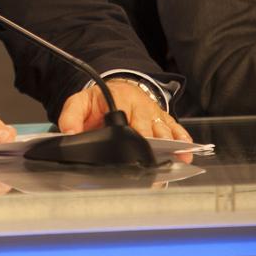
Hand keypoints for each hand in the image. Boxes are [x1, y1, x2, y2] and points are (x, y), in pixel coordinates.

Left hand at [57, 79, 192, 150]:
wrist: (113, 87)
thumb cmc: (98, 99)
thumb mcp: (79, 103)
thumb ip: (71, 117)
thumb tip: (69, 133)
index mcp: (120, 99)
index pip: (130, 120)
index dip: (137, 136)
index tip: (139, 152)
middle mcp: (141, 106)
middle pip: (152, 129)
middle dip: (155, 148)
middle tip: (156, 168)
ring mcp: (154, 112)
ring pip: (166, 130)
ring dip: (173, 147)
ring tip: (178, 162)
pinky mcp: (162, 119)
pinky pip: (177, 128)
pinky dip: (183, 141)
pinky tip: (186, 154)